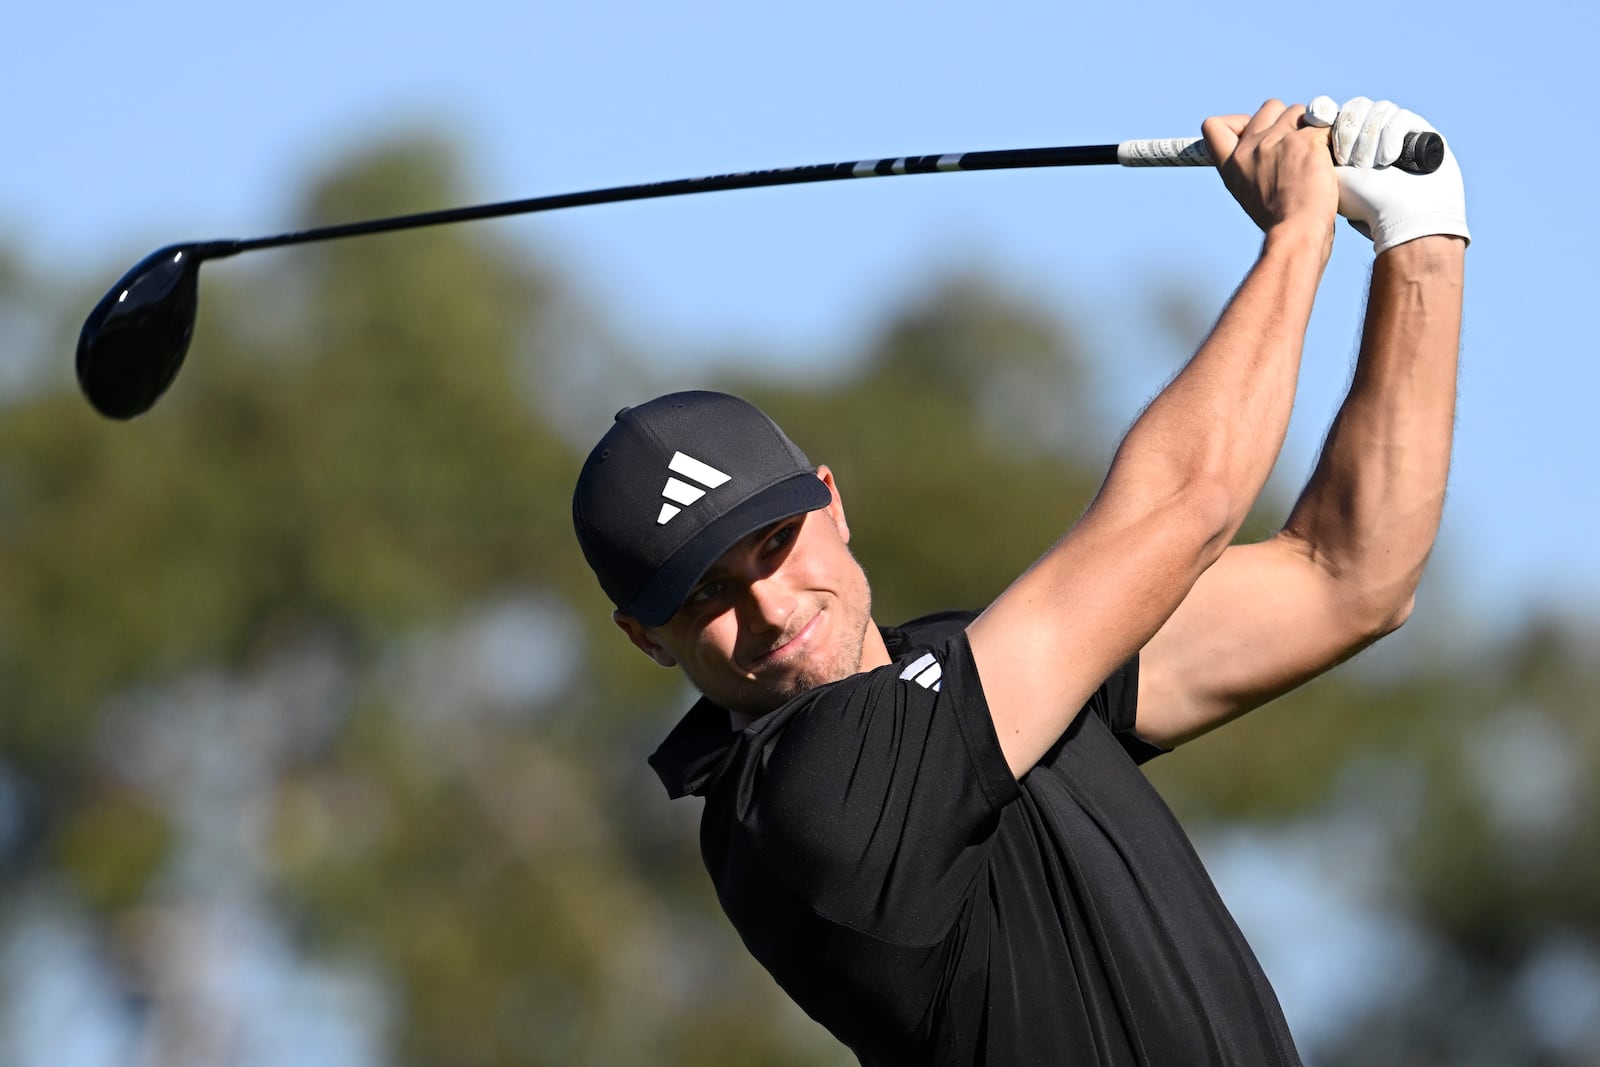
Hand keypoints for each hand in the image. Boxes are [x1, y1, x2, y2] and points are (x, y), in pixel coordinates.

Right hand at [1203, 100, 1337, 247]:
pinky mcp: (1305, 140)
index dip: (1236, 122)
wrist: (1297, 232)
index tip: (1250, 131)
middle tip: (1295, 149)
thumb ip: (1252, 166)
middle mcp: (1250, 147)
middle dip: (1285, 120)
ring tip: (1314, 158)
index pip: (1213, 126)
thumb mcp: (1249, 193)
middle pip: (1270, 107)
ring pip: (1299, 111)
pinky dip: (1330, 139)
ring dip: (1309, 128)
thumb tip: (1271, 145)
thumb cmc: (1279, 219)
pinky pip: (1324, 124)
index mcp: (1232, 163)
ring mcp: (1277, 140)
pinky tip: (1329, 160)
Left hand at [1313, 95, 1469, 253]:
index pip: (1335, 112)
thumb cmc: (1364, 203)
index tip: (1319, 118)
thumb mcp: (1329, 175)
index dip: (1326, 112)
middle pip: (1356, 107)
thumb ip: (1317, 146)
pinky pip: (1399, 116)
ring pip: (1378, 109)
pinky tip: (1390, 158)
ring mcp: (1398, 132)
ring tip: (1374, 165)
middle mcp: (1373, 135)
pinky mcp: (1421, 131)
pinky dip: (1391, 136)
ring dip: (1370, 138)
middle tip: (1352, 161)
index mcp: (1348, 143)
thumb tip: (1312, 117)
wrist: (1402, 216)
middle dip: (1349, 131)